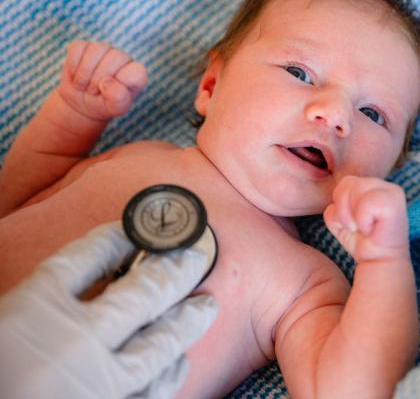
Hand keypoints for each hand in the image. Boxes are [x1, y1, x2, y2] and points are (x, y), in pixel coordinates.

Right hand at [0, 221, 217, 398]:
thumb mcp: (0, 322)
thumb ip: (32, 304)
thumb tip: (82, 284)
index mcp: (32, 310)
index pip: (86, 257)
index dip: (115, 239)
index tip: (133, 230)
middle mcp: (74, 341)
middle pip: (142, 292)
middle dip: (174, 269)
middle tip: (193, 256)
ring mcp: (97, 384)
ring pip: (160, 343)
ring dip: (187, 320)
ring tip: (206, 304)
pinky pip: (152, 392)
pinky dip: (169, 374)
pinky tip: (178, 361)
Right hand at [58, 40, 147, 121]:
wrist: (81, 103)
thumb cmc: (103, 104)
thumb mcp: (115, 108)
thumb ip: (119, 99)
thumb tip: (107, 82)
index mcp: (136, 73)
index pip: (136, 71)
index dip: (119, 84)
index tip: (108, 94)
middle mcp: (123, 58)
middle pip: (115, 57)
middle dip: (98, 79)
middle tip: (92, 91)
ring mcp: (104, 49)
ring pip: (95, 50)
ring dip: (84, 72)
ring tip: (82, 85)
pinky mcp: (84, 46)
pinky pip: (77, 48)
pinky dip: (73, 65)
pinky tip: (75, 75)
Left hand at [323, 176, 409, 262]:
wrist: (379, 261)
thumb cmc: (361, 240)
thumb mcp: (341, 217)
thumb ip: (336, 201)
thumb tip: (334, 197)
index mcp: (371, 185)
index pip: (345, 182)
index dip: (341, 204)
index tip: (351, 223)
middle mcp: (383, 184)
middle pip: (347, 183)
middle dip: (343, 209)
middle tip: (355, 226)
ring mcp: (391, 190)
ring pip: (355, 189)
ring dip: (351, 215)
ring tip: (362, 227)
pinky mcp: (395, 200)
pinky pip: (365, 203)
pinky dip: (362, 220)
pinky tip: (370, 229)